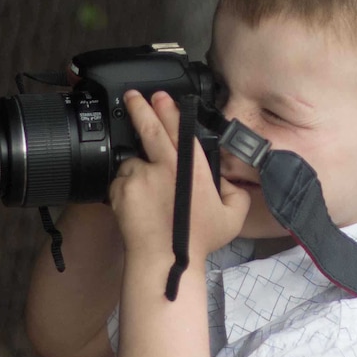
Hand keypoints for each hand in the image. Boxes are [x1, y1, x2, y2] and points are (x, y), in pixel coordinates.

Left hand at [108, 90, 249, 263]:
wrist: (164, 260)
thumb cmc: (198, 241)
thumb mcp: (234, 216)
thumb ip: (235, 191)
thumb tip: (226, 178)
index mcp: (191, 167)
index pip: (178, 127)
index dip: (169, 109)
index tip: (162, 97)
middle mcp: (164, 166)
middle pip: (149, 127)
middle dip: (142, 107)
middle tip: (134, 96)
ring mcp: (140, 176)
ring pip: (135, 162)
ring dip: (140, 170)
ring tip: (150, 195)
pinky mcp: (121, 189)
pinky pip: (123, 180)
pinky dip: (128, 187)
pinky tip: (139, 204)